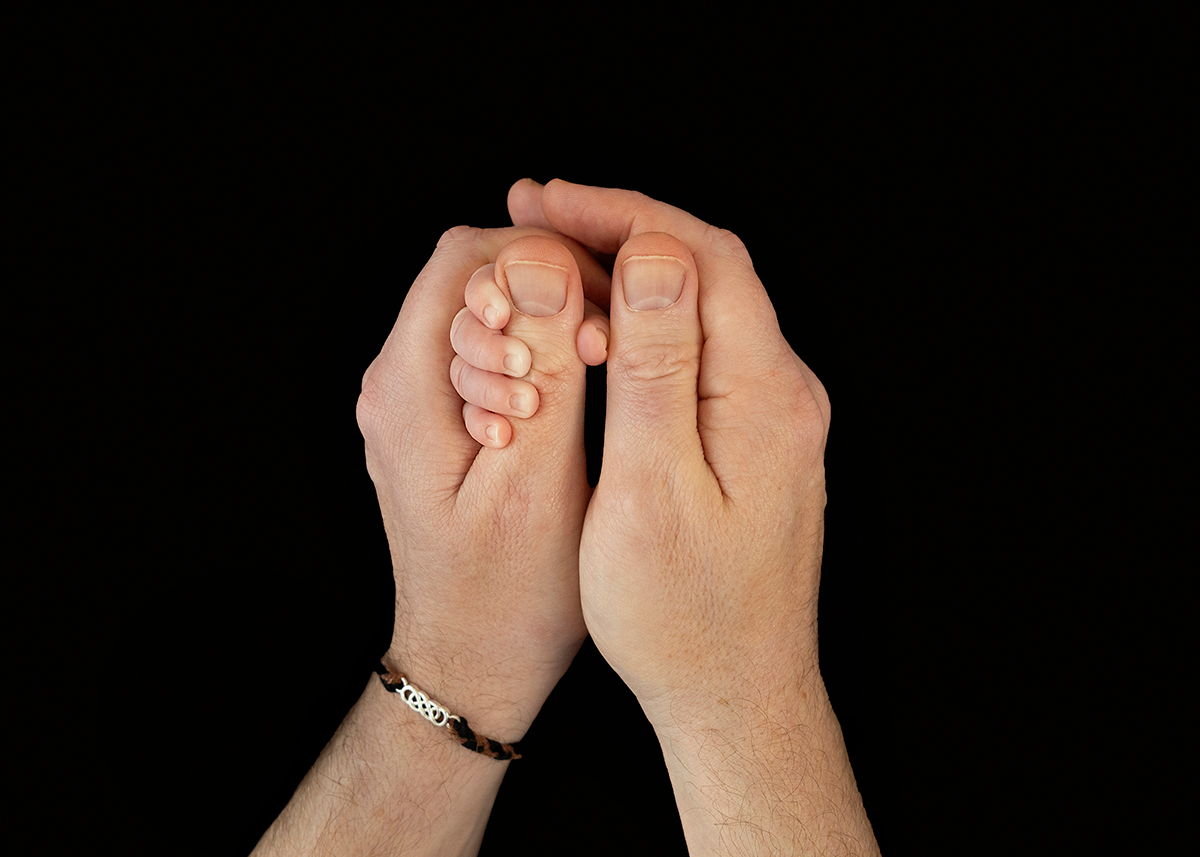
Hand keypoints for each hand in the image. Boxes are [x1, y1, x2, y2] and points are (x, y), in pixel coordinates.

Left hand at [356, 224, 609, 738]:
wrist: (472, 661)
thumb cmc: (506, 596)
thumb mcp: (537, 484)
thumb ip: (546, 369)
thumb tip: (545, 262)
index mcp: (406, 390)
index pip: (466, 260)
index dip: (544, 264)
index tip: (602, 315)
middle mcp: (397, 383)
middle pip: (474, 275)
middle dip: (551, 290)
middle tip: (606, 347)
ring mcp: (416, 399)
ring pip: (486, 308)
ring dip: (547, 322)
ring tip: (595, 371)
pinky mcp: (441, 417)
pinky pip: (488, 349)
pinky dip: (537, 354)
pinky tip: (572, 394)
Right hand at [509, 179, 830, 720]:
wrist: (735, 692)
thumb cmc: (682, 615)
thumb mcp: (649, 491)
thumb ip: (656, 368)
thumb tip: (654, 256)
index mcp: (764, 393)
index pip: (698, 256)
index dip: (618, 213)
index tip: (540, 201)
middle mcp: (784, 391)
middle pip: (707, 266)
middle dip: (619, 224)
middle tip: (533, 208)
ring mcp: (773, 414)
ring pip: (704, 303)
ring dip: (629, 267)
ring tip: (552, 250)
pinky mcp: (755, 438)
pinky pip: (705, 347)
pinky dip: (647, 316)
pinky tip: (599, 320)